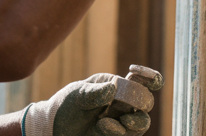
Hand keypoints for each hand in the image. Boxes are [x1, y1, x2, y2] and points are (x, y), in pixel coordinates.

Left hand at [22, 73, 156, 135]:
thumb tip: (113, 87)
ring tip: (121, 122)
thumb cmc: (67, 104)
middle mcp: (122, 103)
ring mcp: (121, 121)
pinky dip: (116, 131)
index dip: (151, 77)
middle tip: (134, 103)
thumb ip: (95, 92)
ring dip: (135, 122)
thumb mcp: (78, 95)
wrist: (54, 128)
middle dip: (141, 102)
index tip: (145, 76)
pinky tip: (102, 127)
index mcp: (116, 85)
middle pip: (146, 102)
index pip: (141, 80)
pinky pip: (126, 135)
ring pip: (142, 122)